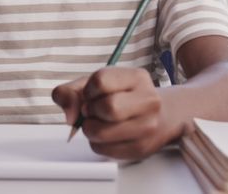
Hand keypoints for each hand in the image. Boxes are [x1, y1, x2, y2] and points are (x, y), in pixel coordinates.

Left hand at [52, 67, 174, 159]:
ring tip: (98, 124)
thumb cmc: (121, 98)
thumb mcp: (96, 85)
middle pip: (108, 108)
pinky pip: (103, 150)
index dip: (87, 90)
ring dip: (90, 130)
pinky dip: (97, 144)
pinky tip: (107, 135)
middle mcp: (148, 100)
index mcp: (137, 77)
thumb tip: (70, 113)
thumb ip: (70, 92)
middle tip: (93, 112)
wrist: (158, 117)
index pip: (101, 80)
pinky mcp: (141, 148)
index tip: (90, 95)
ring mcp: (147, 126)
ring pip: (102, 133)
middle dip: (90, 112)